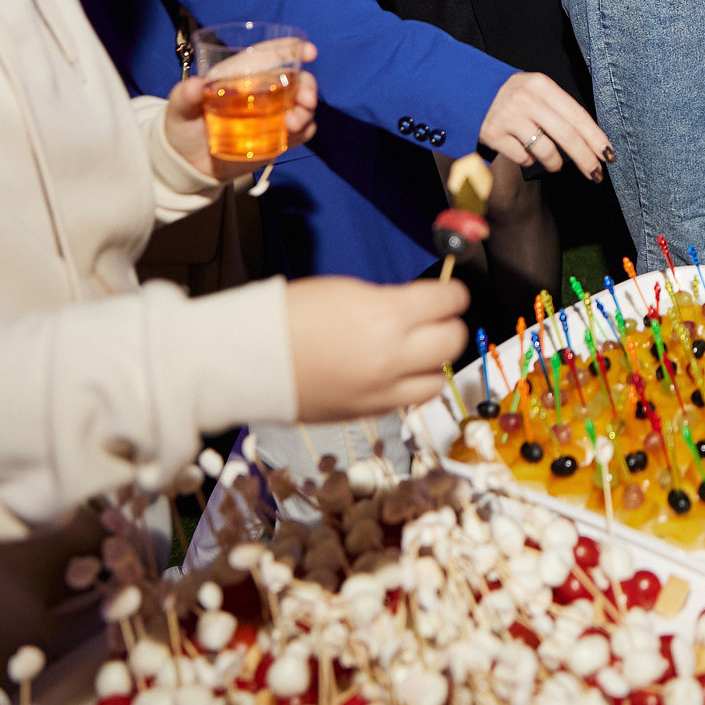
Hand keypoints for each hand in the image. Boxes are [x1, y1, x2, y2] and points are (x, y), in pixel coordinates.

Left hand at [164, 45, 318, 182]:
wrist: (188, 164)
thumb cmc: (183, 127)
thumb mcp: (179, 109)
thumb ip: (185, 96)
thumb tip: (196, 85)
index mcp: (243, 75)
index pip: (271, 55)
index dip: (292, 48)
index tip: (309, 52)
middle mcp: (263, 91)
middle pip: (296, 79)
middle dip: (308, 86)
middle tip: (306, 101)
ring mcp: (273, 114)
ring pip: (303, 105)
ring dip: (306, 111)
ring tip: (293, 125)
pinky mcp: (277, 137)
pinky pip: (302, 131)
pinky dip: (304, 130)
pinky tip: (294, 134)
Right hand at [286, 275, 469, 420]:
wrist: (250, 356)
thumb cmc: (290, 315)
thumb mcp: (349, 291)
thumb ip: (391, 302)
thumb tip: (417, 308)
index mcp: (387, 314)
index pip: (449, 301)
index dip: (452, 293)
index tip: (449, 293)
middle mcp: (392, 355)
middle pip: (453, 341)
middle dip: (449, 325)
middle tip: (436, 319)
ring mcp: (381, 389)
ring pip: (436, 381)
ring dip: (432, 363)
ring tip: (416, 352)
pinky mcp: (367, 412)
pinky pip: (408, 402)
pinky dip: (408, 387)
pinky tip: (393, 374)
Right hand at [479, 71, 610, 180]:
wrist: (468, 90)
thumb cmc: (512, 94)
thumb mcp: (536, 89)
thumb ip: (559, 108)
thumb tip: (589, 139)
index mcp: (542, 85)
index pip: (577, 114)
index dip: (595, 137)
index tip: (607, 154)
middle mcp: (527, 100)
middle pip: (566, 135)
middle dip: (585, 158)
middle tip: (595, 173)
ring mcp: (509, 118)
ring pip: (546, 150)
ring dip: (556, 163)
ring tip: (556, 163)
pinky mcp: (494, 135)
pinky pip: (524, 157)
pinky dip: (530, 160)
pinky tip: (528, 153)